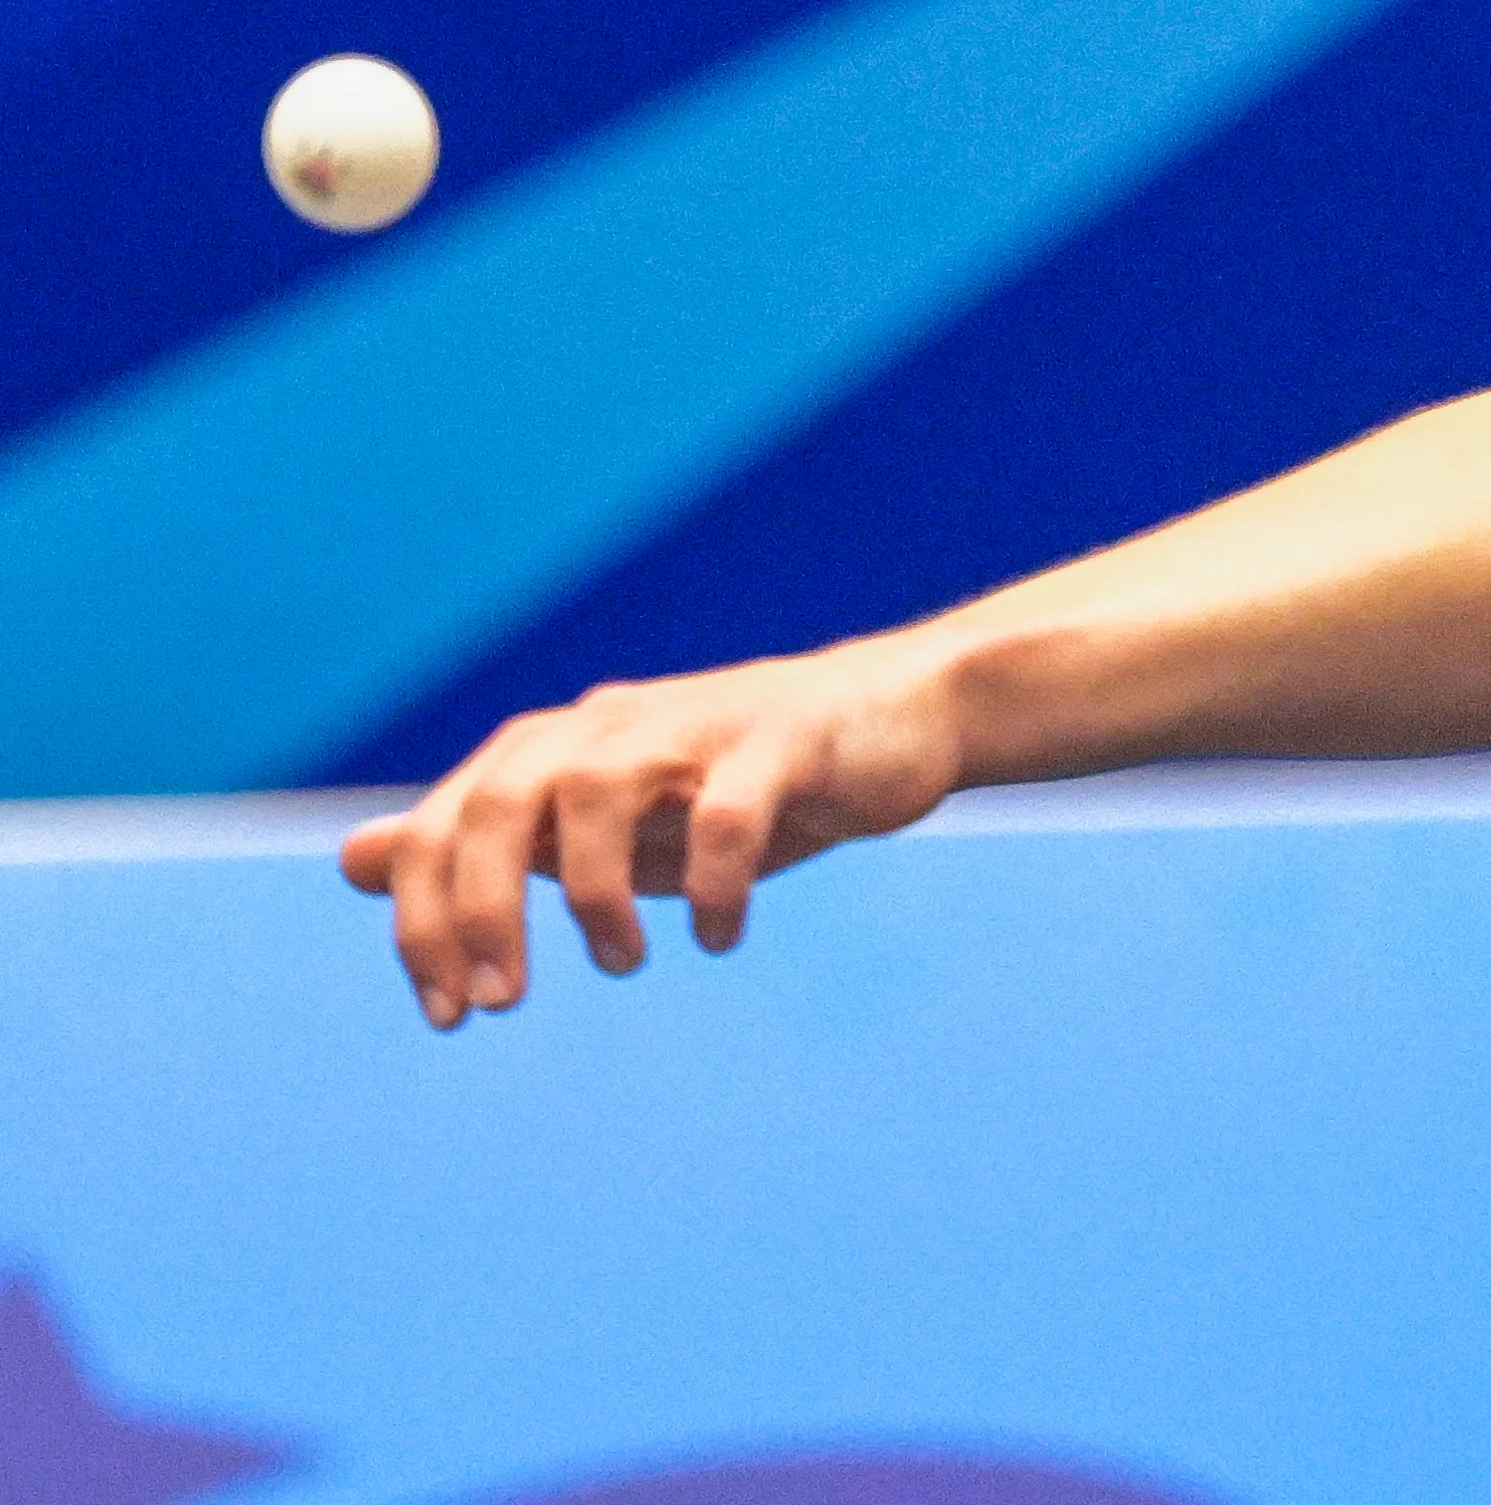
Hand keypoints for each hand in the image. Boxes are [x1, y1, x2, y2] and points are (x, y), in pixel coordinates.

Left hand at [338, 643, 963, 1028]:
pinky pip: (730, 809)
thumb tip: (351, 857)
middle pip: (504, 800)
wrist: (897, 718)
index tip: (448, 1015)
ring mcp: (699, 724)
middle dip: (484, 910)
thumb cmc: (738, 784)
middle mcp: (613, 725)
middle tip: (503, 1002)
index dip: (427, 921)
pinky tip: (719, 936)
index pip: (450, 824)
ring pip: (600, 791)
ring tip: (621, 963)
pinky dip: (713, 882)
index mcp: (560, 749)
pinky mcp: (785, 739)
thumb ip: (489, 843)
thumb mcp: (602, 826)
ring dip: (593, 894)